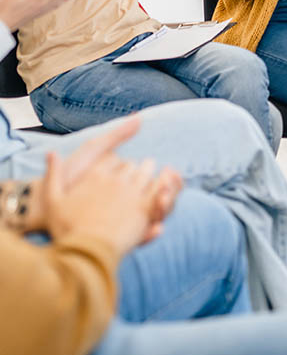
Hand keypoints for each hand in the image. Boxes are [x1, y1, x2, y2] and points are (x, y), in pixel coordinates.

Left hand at [22, 115, 181, 234]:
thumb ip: (117, 136)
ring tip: (163, 202)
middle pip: (163, 201)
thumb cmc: (70, 175)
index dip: (170, 179)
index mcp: (128, 182)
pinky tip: (156, 228)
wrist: (46, 202)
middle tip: (170, 187)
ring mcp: (125, 220)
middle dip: (171, 195)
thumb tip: (140, 116)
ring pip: (156, 218)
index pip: (160, 181)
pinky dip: (151, 233)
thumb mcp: (95, 151)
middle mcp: (130, 202)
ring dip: (165, 211)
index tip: (172, 173)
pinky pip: (140, 237)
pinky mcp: (118, 237)